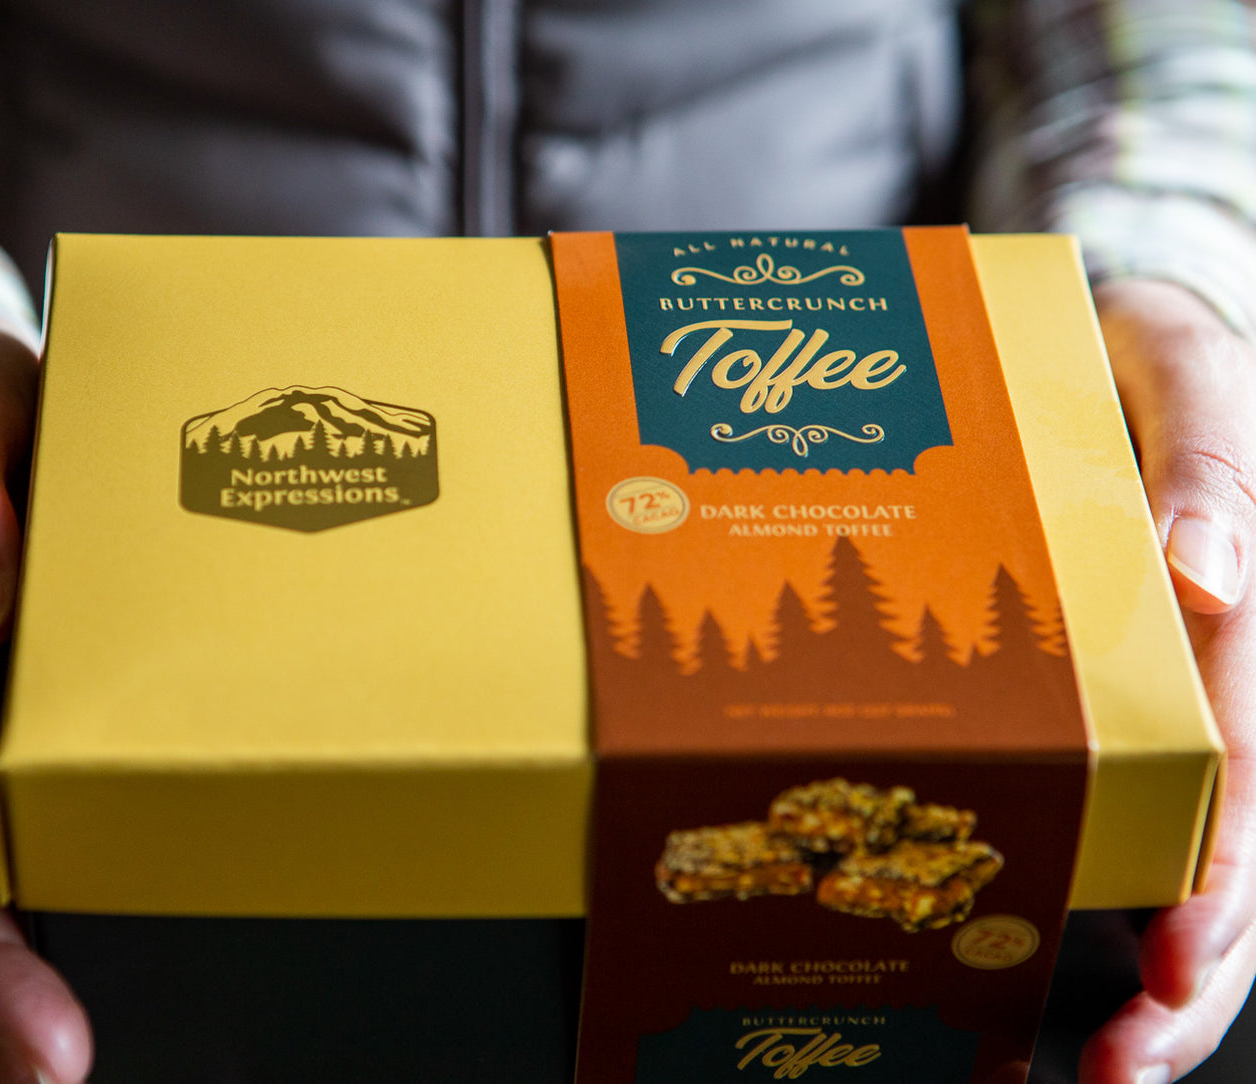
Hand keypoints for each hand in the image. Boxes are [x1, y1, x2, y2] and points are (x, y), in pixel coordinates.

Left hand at [1081, 280, 1255, 1082]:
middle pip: (1235, 851)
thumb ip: (1209, 458)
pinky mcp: (1110, 698)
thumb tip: (1207, 574)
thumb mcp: (1189, 374)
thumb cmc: (1150, 356)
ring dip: (1148, 969)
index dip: (1224, 876)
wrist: (1102, 334)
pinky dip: (1091, 889)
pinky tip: (1033, 958)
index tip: (1175, 962)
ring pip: (1186, 856)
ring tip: (1088, 1063)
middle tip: (1120, 1067)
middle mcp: (1220, 680)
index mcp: (1245, 620)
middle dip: (1190, 973)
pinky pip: (1116, 804)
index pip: (1250, 766)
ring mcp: (1170, 699)